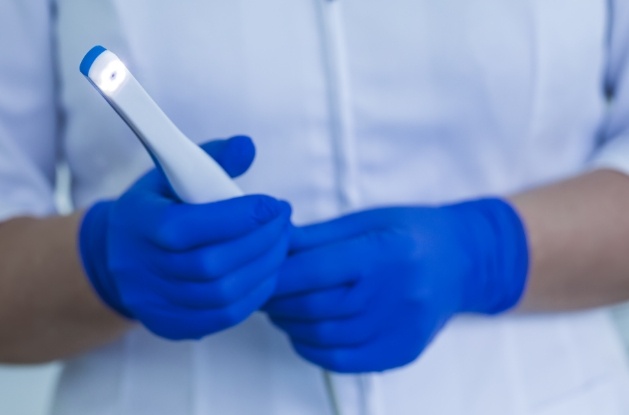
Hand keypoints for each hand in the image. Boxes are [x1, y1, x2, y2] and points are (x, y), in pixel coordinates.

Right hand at [79, 136, 291, 339]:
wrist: (119, 256)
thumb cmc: (157, 208)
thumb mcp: (172, 173)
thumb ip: (212, 158)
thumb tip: (247, 147)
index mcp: (137, 224)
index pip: (187, 227)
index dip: (237, 217)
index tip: (272, 204)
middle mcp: (140, 269)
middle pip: (210, 265)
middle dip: (260, 241)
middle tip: (284, 221)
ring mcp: (154, 303)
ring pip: (222, 295)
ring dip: (264, 268)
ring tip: (282, 243)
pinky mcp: (170, 325)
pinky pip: (223, 317)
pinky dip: (254, 295)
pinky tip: (267, 271)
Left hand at [265, 199, 527, 371]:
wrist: (462, 262)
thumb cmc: (412, 233)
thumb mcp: (366, 221)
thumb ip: (318, 237)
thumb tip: (272, 244)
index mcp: (384, 252)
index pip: (314, 270)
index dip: (277, 275)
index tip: (257, 271)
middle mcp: (395, 294)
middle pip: (314, 307)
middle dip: (277, 301)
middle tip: (262, 291)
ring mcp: (400, 328)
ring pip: (323, 337)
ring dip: (290, 325)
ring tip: (281, 309)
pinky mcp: (401, 352)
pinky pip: (342, 361)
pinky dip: (312, 348)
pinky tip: (304, 332)